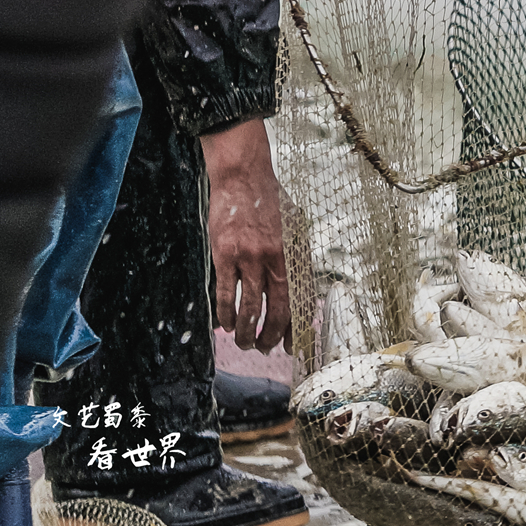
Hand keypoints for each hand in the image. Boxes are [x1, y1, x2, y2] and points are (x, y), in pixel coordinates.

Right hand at [203, 118, 289, 352]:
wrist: (244, 177)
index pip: (301, 300)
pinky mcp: (225, 255)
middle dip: (271, 336)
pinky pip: (225, 294)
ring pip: (251, 308)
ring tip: (244, 342)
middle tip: (264, 348)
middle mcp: (277, 258)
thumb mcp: (295, 229)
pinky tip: (226, 326)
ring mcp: (250, 257)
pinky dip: (226, 315)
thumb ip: (295, 259)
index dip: (297, 327)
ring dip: (247, 331)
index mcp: (297, 254)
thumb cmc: (270, 203)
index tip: (293, 345)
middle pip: (278, 310)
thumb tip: (299, 292)